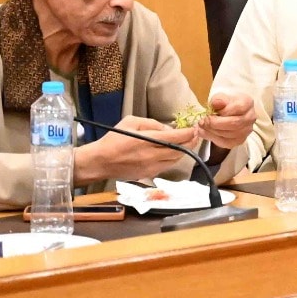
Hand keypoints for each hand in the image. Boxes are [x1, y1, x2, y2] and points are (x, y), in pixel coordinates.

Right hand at [74, 116, 199, 182]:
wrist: (100, 161)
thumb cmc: (114, 139)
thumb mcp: (131, 122)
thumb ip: (152, 124)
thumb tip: (168, 129)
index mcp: (147, 140)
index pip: (176, 137)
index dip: (189, 133)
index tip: (196, 128)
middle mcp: (152, 156)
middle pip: (179, 150)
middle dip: (191, 142)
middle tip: (196, 135)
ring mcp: (151, 167)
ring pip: (175, 160)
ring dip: (184, 151)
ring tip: (187, 143)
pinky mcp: (149, 175)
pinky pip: (167, 166)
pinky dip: (173, 159)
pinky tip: (173, 152)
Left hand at [198, 93, 255, 149]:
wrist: (229, 113)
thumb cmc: (225, 104)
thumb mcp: (221, 97)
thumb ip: (219, 99)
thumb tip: (216, 103)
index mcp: (248, 103)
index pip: (238, 108)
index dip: (222, 111)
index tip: (209, 112)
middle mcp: (250, 118)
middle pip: (234, 123)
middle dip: (215, 123)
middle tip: (202, 121)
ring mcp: (246, 131)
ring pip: (229, 134)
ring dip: (212, 131)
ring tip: (201, 127)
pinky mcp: (239, 141)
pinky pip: (225, 142)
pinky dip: (212, 138)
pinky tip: (204, 133)